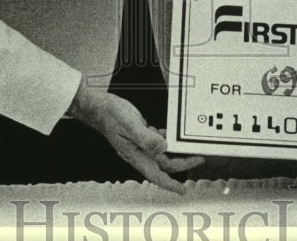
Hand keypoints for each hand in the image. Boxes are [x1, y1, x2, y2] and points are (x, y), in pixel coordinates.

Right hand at [67, 78, 202, 193]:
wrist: (99, 107)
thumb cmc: (111, 116)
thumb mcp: (130, 125)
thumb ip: (146, 138)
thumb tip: (163, 148)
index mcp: (135, 155)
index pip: (156, 176)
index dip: (170, 185)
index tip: (183, 190)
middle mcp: (138, 152)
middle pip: (163, 164)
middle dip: (181, 163)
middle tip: (198, 158)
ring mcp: (138, 144)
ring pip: (161, 153)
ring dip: (175, 152)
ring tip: (189, 147)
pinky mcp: (138, 134)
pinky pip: (155, 141)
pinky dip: (165, 139)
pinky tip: (169, 133)